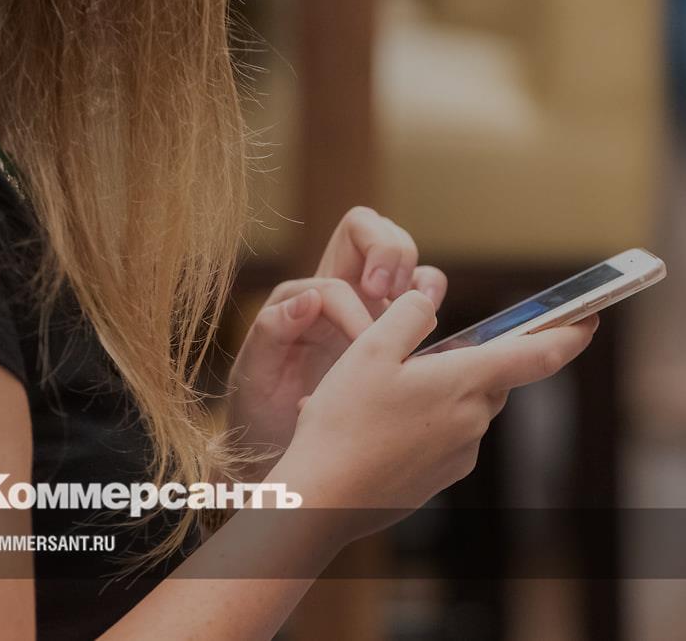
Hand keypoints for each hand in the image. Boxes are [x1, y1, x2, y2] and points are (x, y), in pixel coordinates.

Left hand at [227, 207, 445, 478]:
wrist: (275, 454)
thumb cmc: (259, 414)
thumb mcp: (254, 375)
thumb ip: (272, 332)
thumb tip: (309, 299)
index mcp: (298, 301)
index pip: (336, 281)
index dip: (354, 307)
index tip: (364, 342)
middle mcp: (334, 295)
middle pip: (366, 230)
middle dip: (387, 251)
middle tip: (389, 294)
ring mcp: (366, 309)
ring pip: (400, 257)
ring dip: (415, 271)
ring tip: (421, 304)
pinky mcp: (392, 331)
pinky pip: (419, 294)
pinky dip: (430, 297)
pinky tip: (431, 323)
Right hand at [270, 291, 597, 542]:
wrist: (322, 497)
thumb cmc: (343, 422)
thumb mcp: (369, 349)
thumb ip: (408, 316)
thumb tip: (428, 301)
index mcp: (464, 382)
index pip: (538, 356)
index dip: (570, 334)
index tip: (591, 318)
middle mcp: (473, 420)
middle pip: (489, 378)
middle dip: (466, 362)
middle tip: (414, 357)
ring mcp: (459, 454)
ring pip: (463, 407)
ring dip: (437, 394)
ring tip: (379, 397)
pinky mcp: (439, 478)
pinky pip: (444, 438)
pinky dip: (421, 425)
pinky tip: (377, 428)